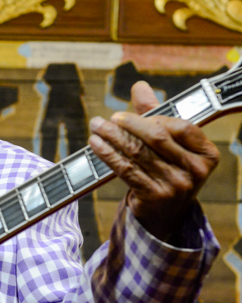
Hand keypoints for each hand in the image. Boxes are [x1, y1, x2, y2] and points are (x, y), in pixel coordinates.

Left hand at [88, 81, 219, 243]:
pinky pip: (126, 169)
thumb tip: (139, 86)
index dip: (152, 118)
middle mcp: (195, 171)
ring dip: (112, 137)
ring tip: (96, 127)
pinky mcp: (155, 197)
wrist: (165, 215)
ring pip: (138, 153)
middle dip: (127, 124)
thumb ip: (155, 115)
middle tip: (106, 119)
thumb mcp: (169, 145)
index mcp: (206, 154)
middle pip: (156, 138)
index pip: (181, 127)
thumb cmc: (168, 171)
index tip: (127, 115)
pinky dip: (108, 154)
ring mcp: (176, 186)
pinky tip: (95, 145)